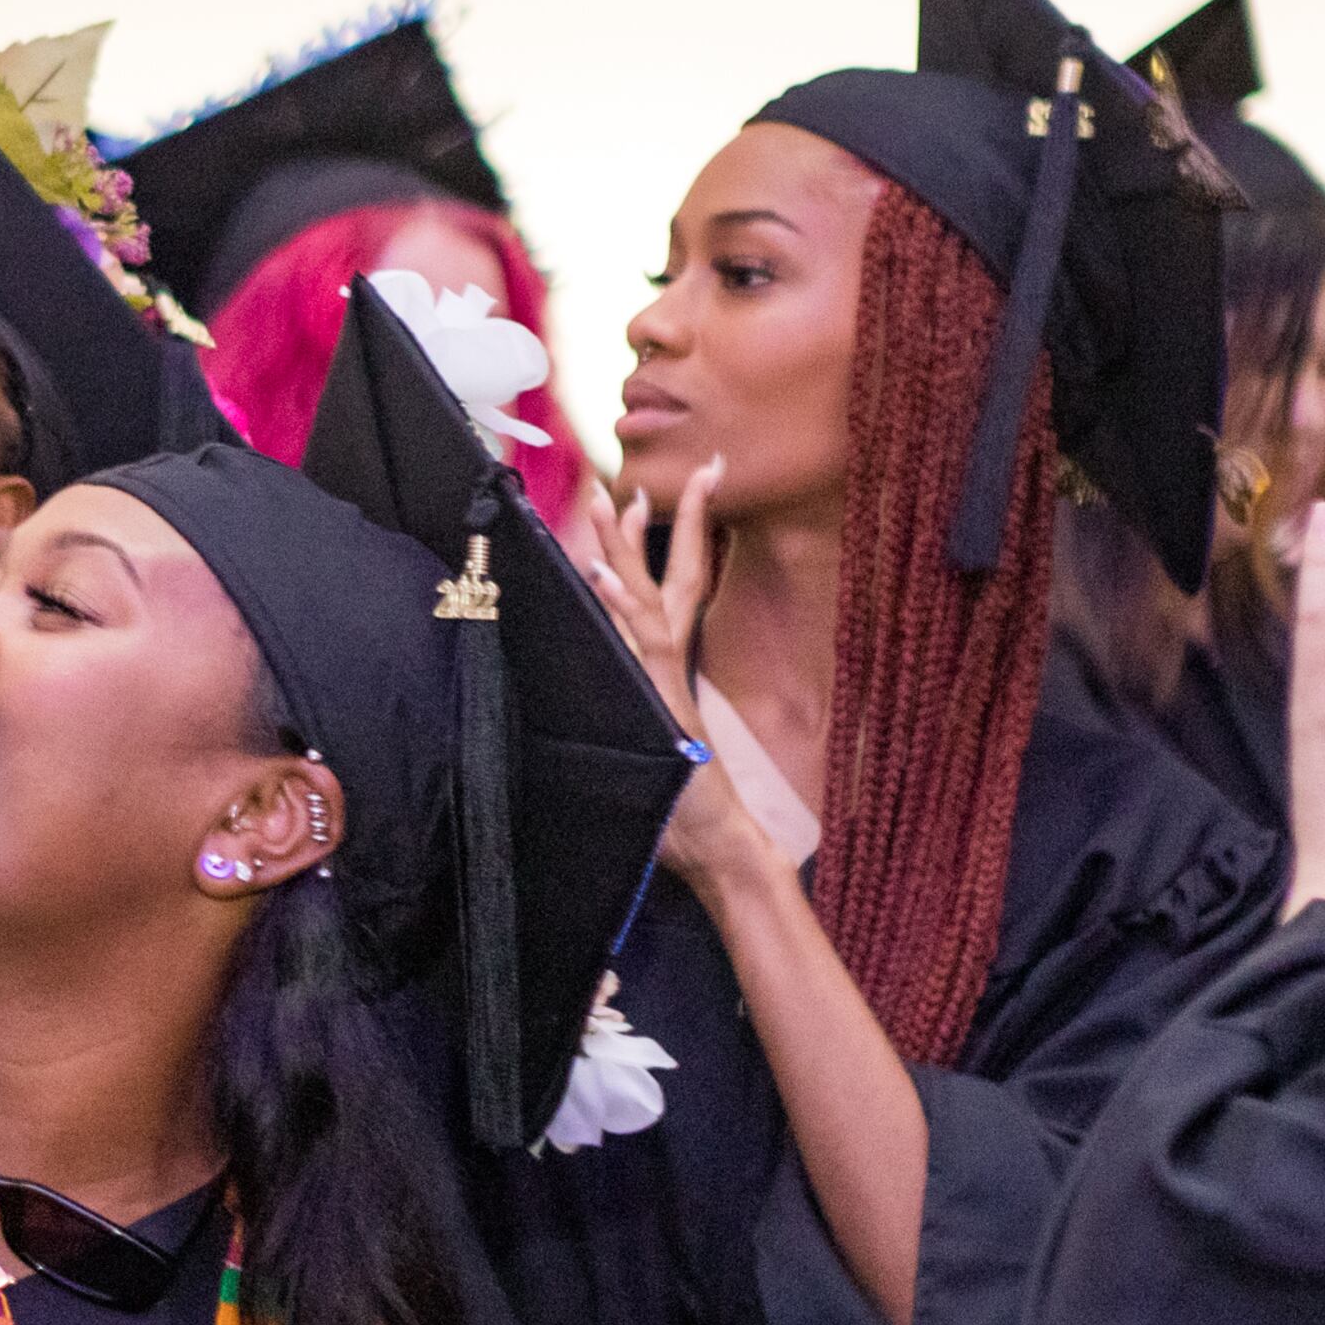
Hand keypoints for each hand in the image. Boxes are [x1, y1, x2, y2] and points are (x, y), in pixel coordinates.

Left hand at [572, 462, 770, 893]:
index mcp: (670, 671)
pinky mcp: (664, 703)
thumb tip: (604, 697)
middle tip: (639, 475)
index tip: (645, 497)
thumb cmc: (683, 813)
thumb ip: (630, 716)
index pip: (671, 592)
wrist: (723, 849)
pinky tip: (601, 573)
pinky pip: (642, 645)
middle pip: (672, 577)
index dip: (660, 547)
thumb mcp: (645, 751)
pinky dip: (622, 607)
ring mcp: (669, 682)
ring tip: (615, 497)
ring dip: (630, 547)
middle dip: (660, 524)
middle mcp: (673, 666)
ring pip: (653, 597)